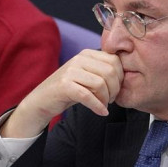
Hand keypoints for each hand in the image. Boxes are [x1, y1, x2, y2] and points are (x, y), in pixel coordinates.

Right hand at [0, 49, 123, 137]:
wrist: (42, 100)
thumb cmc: (68, 90)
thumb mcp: (86, 75)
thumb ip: (102, 71)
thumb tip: (125, 76)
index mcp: (86, 54)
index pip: (114, 61)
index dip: (120, 77)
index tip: (116, 89)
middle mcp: (79, 59)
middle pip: (110, 72)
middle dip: (115, 89)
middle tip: (110, 100)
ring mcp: (70, 71)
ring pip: (101, 83)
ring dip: (106, 99)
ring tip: (103, 105)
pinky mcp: (64, 85)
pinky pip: (88, 96)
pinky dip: (97, 106)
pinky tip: (101, 112)